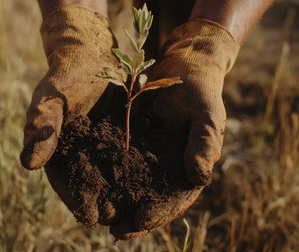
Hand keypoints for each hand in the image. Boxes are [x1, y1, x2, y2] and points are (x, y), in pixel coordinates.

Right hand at [20, 4, 120, 225]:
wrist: (92, 57)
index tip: (89, 215)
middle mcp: (82, 155)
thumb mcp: (51, 98)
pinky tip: (151, 183)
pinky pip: (131, 159)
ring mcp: (104, 148)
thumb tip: (28, 163)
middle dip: (103, 203)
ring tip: (135, 209)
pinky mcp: (124, 138)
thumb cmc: (66, 78)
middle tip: (118, 217)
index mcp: (60, 152)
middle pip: (91, 186)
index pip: (66, 183)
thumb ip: (42, 128)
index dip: (77, 200)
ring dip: (122, 194)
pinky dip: (138, 172)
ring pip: (112, 177)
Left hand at [112, 19, 239, 237]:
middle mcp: (169, 168)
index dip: (160, 212)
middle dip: (135, 218)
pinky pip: (119, 164)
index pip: (176, 198)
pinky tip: (92, 187)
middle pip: (152, 200)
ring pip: (134, 188)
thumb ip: (204, 144)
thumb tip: (200, 178)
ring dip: (118, 204)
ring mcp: (150, 156)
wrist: (183, 67)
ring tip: (99, 218)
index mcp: (190, 167)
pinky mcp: (132, 142)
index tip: (140, 220)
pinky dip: (107, 177)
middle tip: (115, 231)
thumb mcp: (207, 114)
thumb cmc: (200, 91)